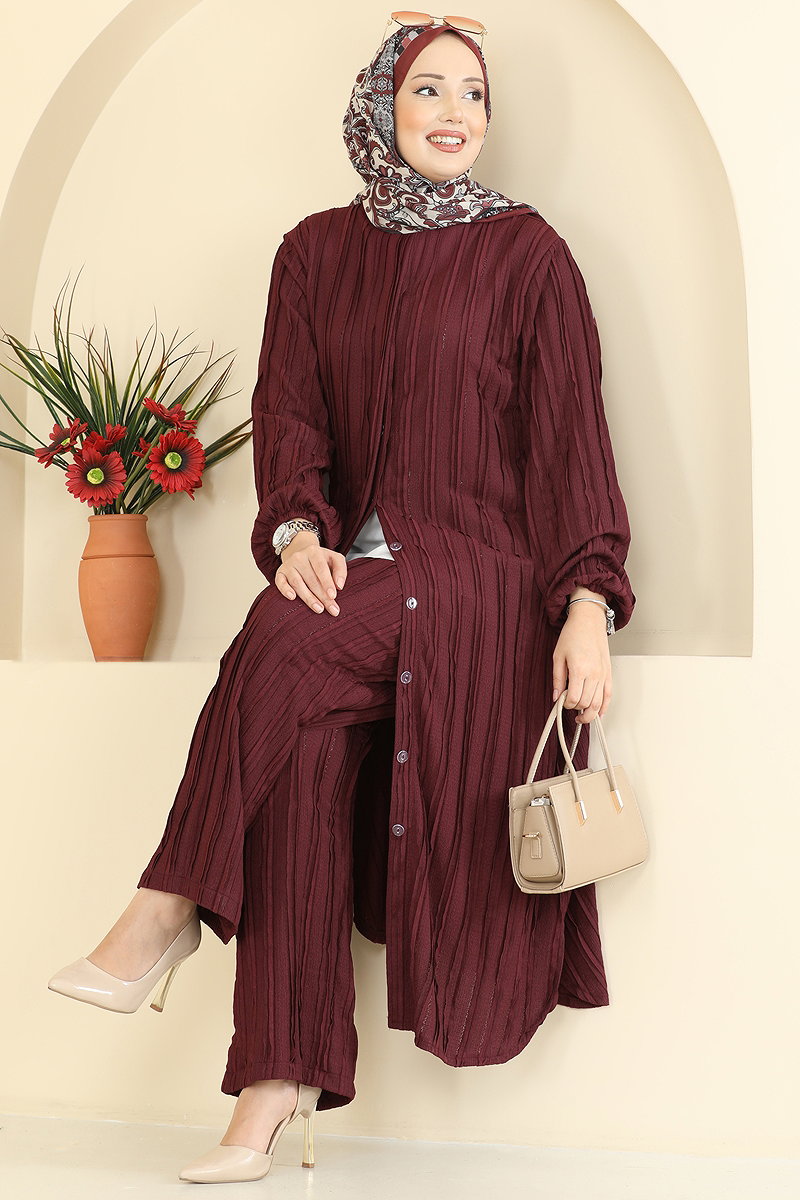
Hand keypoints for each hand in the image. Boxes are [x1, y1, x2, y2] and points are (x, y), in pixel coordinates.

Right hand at [275, 532, 346, 615]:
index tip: (333, 596)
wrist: (301, 552)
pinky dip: (285, 590)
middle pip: (311, 579)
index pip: (321, 568)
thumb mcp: (334, 559)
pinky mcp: (280, 573)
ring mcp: (288, 565)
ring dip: (308, 598)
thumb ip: (340, 570)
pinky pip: (280, 582)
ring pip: (297, 583)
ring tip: (319, 609)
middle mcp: (299, 557)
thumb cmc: (321, 560)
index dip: (327, 582)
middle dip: (322, 596)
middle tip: (331, 609)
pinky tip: (292, 597)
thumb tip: (339, 586)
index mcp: (314, 552)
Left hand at [552, 602, 611, 722]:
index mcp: (579, 669)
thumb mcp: (558, 656)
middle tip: (569, 706)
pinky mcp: (608, 673)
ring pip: (599, 703)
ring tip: (581, 715)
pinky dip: (604, 707)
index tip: (561, 702)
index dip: (566, 705)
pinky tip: (599, 713)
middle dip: (576, 709)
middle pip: (587, 703)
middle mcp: (594, 673)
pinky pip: (609, 695)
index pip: (574, 698)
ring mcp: (603, 674)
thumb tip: (556, 696)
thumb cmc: (573, 634)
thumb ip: (557, 679)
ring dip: (590, 713)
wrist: (589, 620)